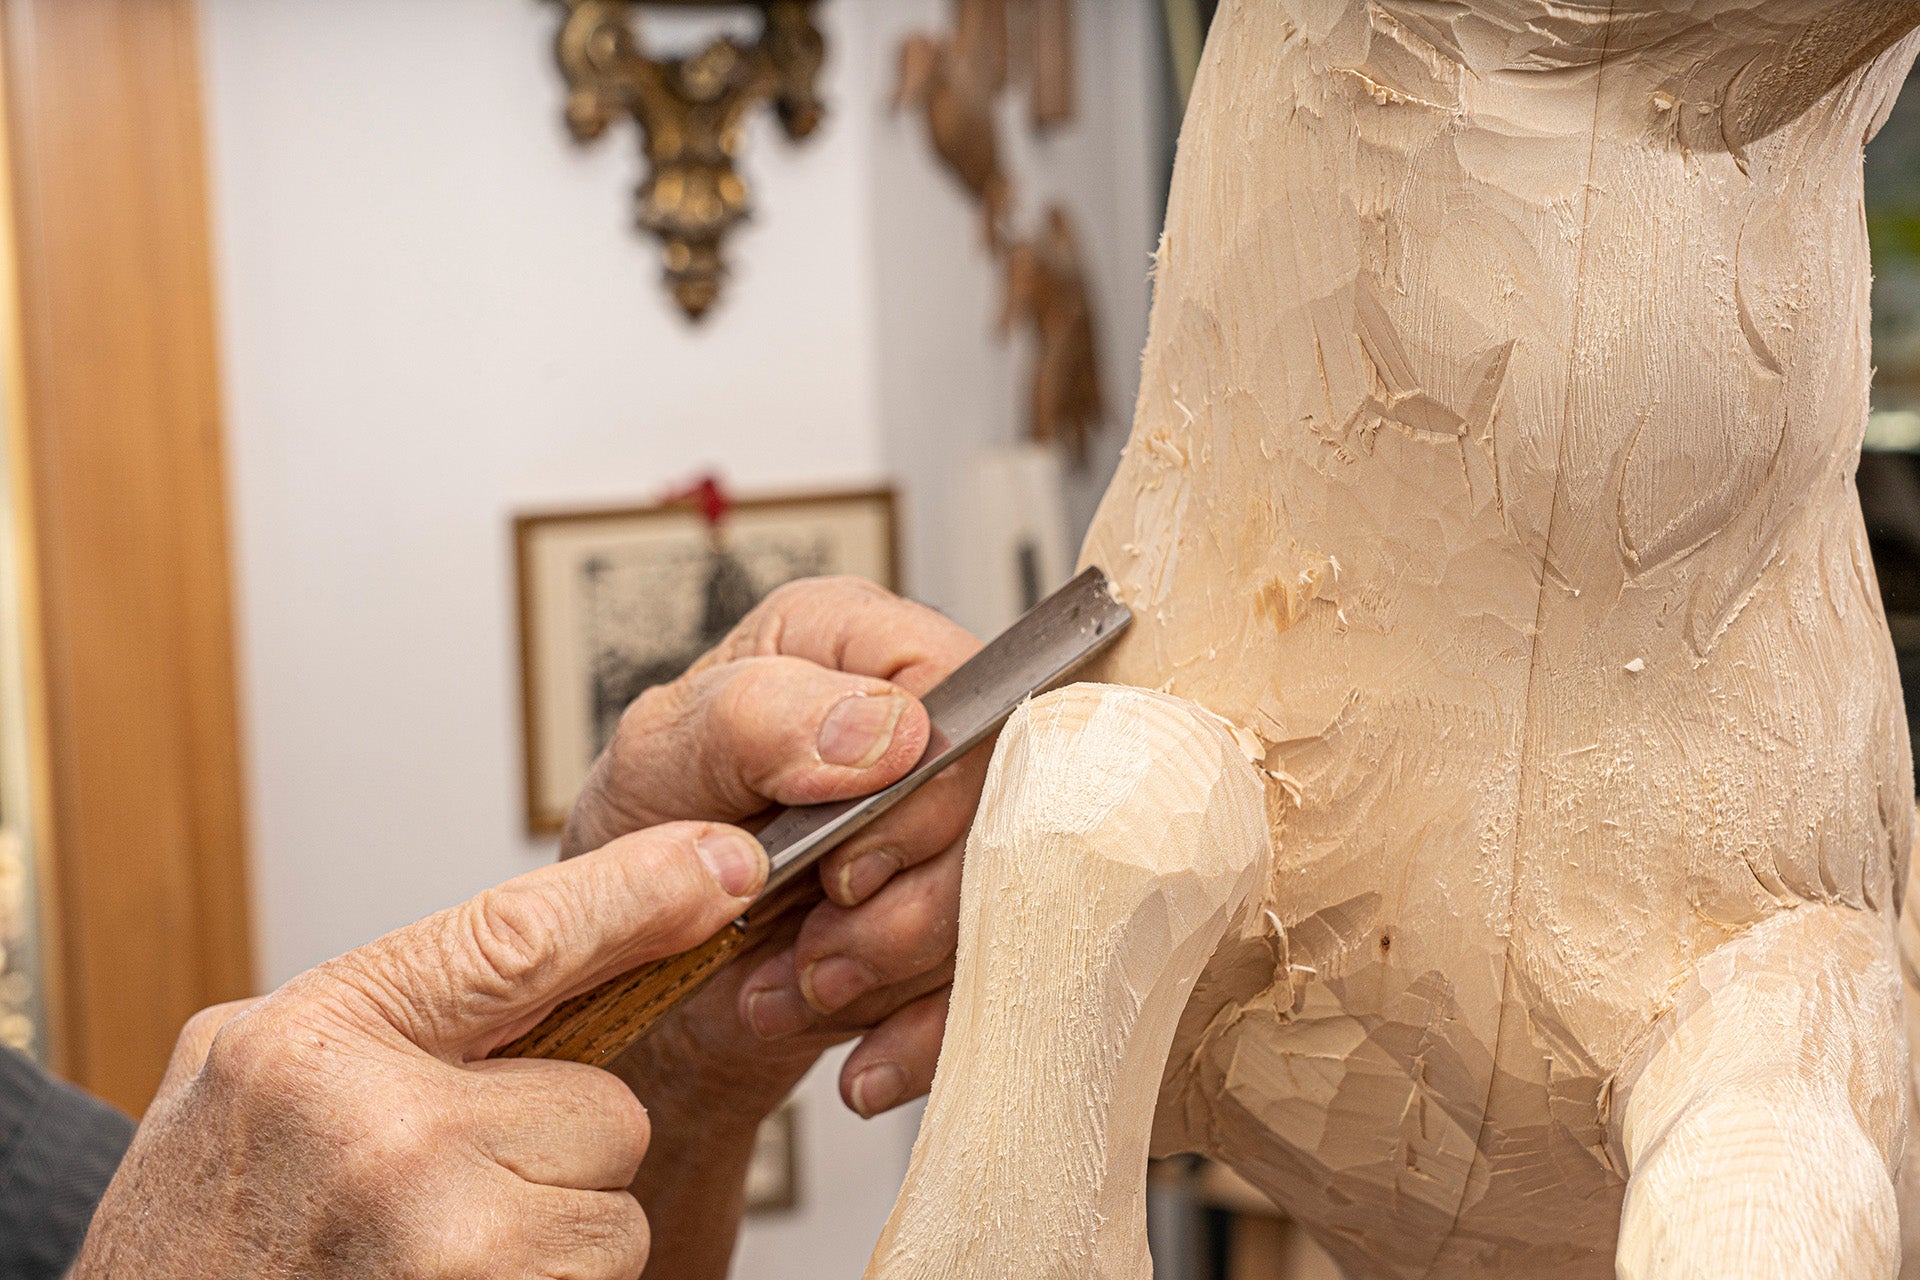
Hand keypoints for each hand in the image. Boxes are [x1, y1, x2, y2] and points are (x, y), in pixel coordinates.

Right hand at [70, 821, 768, 1279]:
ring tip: (438, 1254)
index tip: (727, 863)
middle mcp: (383, 1134)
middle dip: (555, 1151)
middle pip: (606, 1109)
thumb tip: (587, 928)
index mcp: (318, 1041)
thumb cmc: (200, 1237)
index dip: (638, 894)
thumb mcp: (254, 1073)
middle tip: (448, 1190)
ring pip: (612, 1211)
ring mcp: (440, 1244)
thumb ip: (395, 1005)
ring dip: (553, 1236)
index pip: (518, 937)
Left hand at [567, 577, 982, 1130]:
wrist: (632, 965)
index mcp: (859, 642)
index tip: (842, 857)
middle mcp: (924, 725)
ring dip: (887, 971)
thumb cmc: (643, 832)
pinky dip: (913, 1036)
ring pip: (996, 907)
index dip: (921, 789)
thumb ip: (757, 718)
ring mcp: (953, 830)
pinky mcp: (961, 925)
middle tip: (814, 934)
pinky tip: (854, 1048)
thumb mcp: (662, 756)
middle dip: (901, 906)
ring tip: (799, 978)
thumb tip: (883, 729)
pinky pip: (985, 989)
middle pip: (997, 811)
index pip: (964, 689)